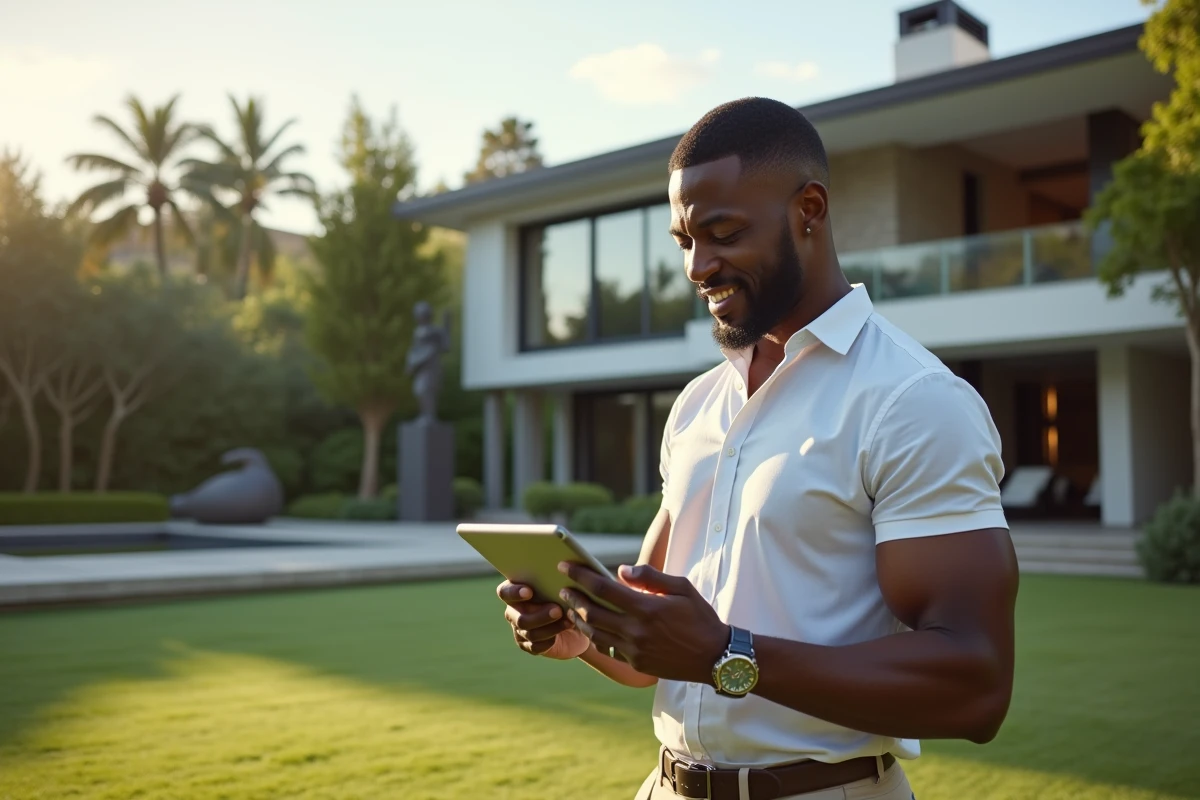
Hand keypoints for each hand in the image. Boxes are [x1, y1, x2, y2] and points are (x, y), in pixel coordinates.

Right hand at [497, 580, 590, 659]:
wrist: (578, 620)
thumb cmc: (568, 595)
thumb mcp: (563, 587)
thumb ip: (556, 583)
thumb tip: (560, 578)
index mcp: (516, 592)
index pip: (504, 592)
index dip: (514, 593)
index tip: (529, 592)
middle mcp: (513, 612)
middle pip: (520, 618)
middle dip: (540, 615)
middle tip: (558, 610)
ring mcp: (519, 630)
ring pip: (530, 633)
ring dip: (551, 627)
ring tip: (569, 621)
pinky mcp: (529, 646)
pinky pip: (536, 646)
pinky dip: (551, 640)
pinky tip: (564, 631)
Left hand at [558, 562, 730, 682]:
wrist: (715, 656)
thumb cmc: (700, 617)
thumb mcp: (682, 587)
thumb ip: (650, 577)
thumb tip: (621, 570)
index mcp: (646, 608)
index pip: (602, 588)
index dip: (580, 575)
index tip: (564, 565)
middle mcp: (636, 630)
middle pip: (591, 612)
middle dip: (573, 597)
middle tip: (562, 587)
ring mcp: (634, 650)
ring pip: (594, 634)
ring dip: (578, 619)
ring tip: (570, 608)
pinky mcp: (636, 664)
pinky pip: (608, 648)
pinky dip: (594, 637)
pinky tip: (589, 629)